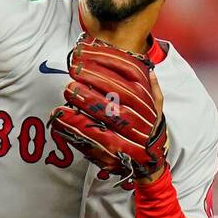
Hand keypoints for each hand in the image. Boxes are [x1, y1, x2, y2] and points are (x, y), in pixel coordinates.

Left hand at [48, 34, 167, 182]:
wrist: (151, 165)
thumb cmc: (149, 131)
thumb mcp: (157, 108)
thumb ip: (153, 89)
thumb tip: (148, 69)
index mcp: (148, 101)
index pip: (130, 73)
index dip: (108, 60)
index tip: (87, 52)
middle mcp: (140, 117)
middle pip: (117, 93)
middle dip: (94, 80)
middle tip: (74, 71)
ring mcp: (127, 135)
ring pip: (106, 114)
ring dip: (85, 102)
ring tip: (67, 90)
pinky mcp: (113, 152)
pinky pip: (93, 137)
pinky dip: (76, 126)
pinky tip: (60, 116)